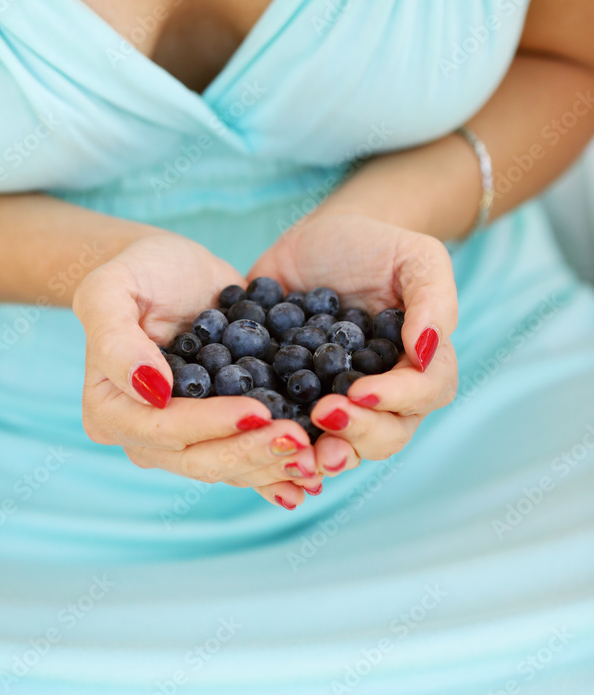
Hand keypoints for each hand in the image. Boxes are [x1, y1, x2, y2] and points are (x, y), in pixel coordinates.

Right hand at [72, 232, 322, 503]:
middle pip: (198, 459)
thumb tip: (153, 392)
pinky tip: (313, 475)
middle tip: (299, 441)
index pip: (163, 428)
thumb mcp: (110, 289)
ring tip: (315, 459)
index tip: (258, 411)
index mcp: (108, 409)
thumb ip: (116, 340)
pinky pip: (245, 459)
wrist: (170, 269)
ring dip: (271, 466)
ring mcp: (181, 440)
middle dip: (250, 452)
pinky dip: (277, 469)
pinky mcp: (216, 431)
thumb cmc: (137, 271)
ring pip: (227, 467)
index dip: (211, 424)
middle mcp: (142, 435)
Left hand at [247, 212, 458, 479]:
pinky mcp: (296, 403)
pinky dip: (278, 446)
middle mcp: (384, 395)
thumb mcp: (415, 255)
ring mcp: (339, 403)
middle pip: (387, 435)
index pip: (425, 394)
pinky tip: (260, 442)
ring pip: (343, 447)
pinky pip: (294, 434)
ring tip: (296, 447)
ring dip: (321, 454)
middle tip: (324, 415)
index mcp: (420, 365)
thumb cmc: (375, 245)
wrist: (317, 240)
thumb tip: (426, 351)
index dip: (397, 399)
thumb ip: (434, 299)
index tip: (361, 390)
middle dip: (358, 433)